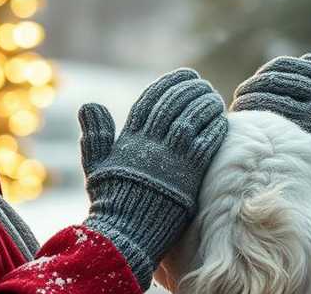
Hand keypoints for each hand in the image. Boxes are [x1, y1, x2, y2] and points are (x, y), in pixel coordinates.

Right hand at [79, 68, 226, 290]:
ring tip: (214, 96)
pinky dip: (215, 127)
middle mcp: (151, 144)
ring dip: (205, 104)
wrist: (125, 235)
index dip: (168, 83)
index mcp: (130, 139)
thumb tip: (88, 105)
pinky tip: (222, 119)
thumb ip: (95, 135)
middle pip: (174, 104)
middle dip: (189, 89)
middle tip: (201, 83)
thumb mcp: (96, 165)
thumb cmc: (111, 202)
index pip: (151, 100)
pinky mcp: (190, 175)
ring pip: (192, 118)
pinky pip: (207, 143)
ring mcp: (171, 158)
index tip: (183, 75)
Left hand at [231, 53, 310, 196]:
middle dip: (249, 88)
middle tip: (238, 98)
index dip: (263, 72)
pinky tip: (245, 126)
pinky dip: (252, 119)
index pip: (285, 65)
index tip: (253, 83)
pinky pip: (269, 120)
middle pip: (271, 80)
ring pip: (265, 97)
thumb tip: (305, 58)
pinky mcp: (305, 134)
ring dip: (245, 103)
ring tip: (237, 112)